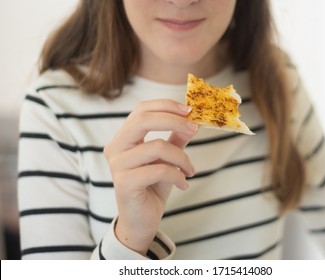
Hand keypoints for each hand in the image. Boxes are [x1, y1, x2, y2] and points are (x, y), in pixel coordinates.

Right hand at [103, 99, 197, 255]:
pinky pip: (159, 170)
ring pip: (157, 146)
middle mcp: (115, 147)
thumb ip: (176, 139)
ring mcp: (117, 165)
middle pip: (143, 119)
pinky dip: (177, 175)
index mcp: (123, 138)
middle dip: (174, 120)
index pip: (141, 110)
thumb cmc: (153, 187)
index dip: (166, 106)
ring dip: (182, 157)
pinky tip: (183, 184)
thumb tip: (191, 122)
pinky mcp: (124, 183)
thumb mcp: (167, 159)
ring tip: (190, 170)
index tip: (189, 110)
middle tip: (195, 128)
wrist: (141, 220)